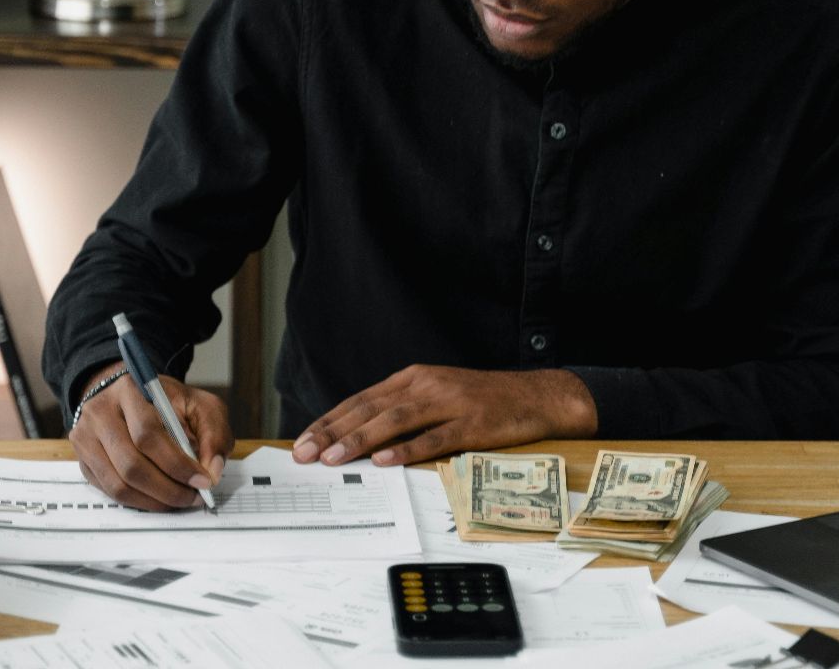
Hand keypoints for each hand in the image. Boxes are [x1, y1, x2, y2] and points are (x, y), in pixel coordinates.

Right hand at [69, 360, 233, 510]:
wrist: (128, 396)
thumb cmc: (168, 402)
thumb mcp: (200, 405)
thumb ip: (213, 435)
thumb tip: (211, 472)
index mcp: (129, 390)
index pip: (148, 434)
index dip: (177, 463)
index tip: (202, 481)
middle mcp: (100, 412)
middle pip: (131, 464)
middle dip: (168, 488)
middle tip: (193, 497)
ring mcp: (86, 438)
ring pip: (118, 483)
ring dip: (154, 500)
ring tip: (179, 500)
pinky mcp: (83, 460)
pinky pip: (109, 491)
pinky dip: (139, 501)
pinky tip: (159, 498)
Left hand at [292, 365, 596, 467]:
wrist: (536, 396)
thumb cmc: (482, 400)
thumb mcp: (437, 395)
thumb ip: (402, 410)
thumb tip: (360, 437)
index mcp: (413, 378)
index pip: (361, 400)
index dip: (329, 421)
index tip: (302, 441)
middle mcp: (426, 385)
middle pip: (370, 409)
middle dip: (333, 432)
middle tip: (305, 454)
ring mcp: (449, 402)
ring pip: (396, 421)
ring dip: (361, 440)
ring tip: (334, 458)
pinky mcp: (472, 423)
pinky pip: (435, 437)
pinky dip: (408, 449)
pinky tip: (386, 460)